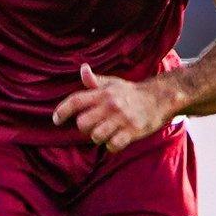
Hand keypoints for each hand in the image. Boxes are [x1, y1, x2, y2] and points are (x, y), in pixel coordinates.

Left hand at [52, 63, 175, 152]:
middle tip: (94, 125)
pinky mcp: (133, 131)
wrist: (160, 98)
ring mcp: (122, 118)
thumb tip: (82, 69)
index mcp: (103, 93)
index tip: (56, 120)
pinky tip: (117, 139)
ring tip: (107, 132)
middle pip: (82, 123)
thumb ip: (95, 81)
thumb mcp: (113, 83)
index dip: (62, 111)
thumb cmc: (131, 92)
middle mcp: (111, 104)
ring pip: (95, 136)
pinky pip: (112, 145)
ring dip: (98, 137)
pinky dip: (112, 146)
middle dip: (84, 128)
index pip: (76, 101)